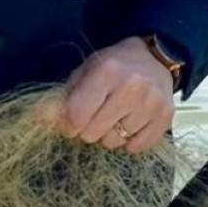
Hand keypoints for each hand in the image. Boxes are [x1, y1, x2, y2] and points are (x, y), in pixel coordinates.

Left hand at [59, 37, 175, 153]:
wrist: (154, 58)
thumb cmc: (114, 66)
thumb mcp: (86, 71)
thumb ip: (64, 96)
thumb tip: (41, 120)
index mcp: (107, 71)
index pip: (77, 115)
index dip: (69, 124)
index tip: (72, 121)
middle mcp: (131, 87)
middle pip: (94, 133)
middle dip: (89, 129)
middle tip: (95, 117)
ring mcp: (151, 103)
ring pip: (115, 142)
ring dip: (110, 135)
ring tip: (115, 117)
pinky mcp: (165, 117)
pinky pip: (137, 147)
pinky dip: (129, 142)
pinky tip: (130, 124)